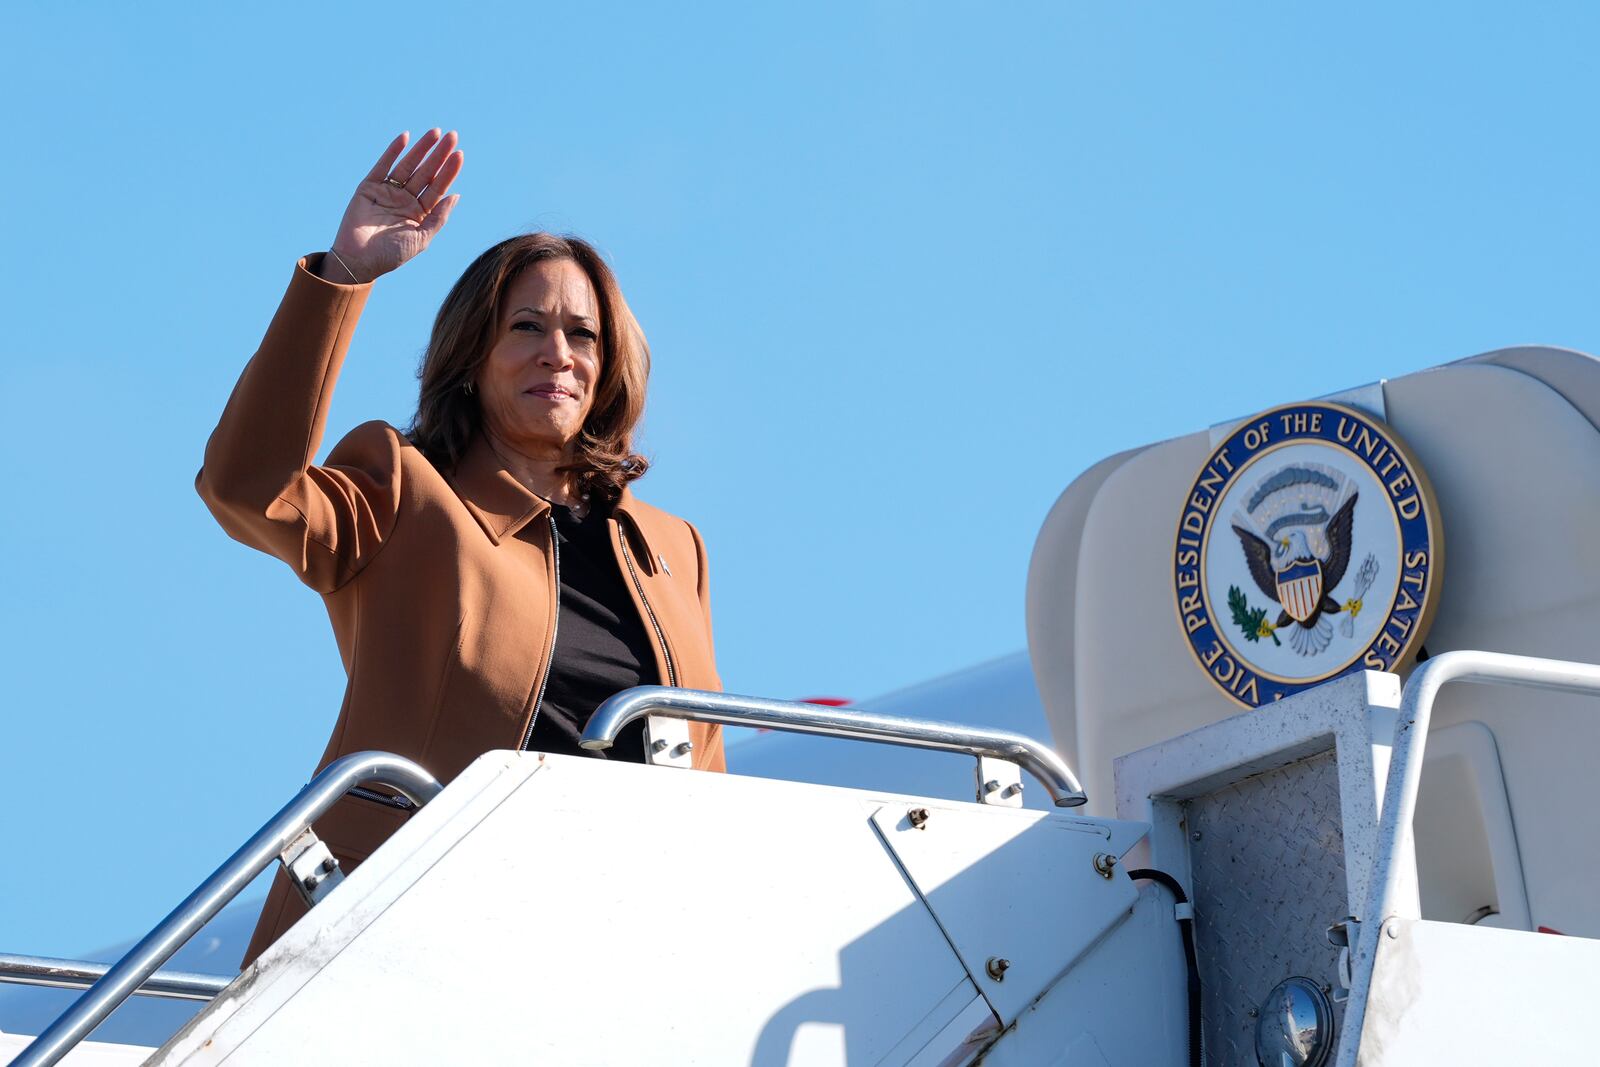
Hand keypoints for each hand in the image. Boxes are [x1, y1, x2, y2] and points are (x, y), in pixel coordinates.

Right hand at [325, 129, 462, 282]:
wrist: (358, 261)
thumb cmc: (391, 255)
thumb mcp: (421, 238)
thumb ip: (439, 217)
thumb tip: (457, 195)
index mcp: (420, 213)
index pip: (438, 187)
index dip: (449, 171)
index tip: (460, 154)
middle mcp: (405, 200)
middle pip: (426, 172)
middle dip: (439, 155)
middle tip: (452, 136)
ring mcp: (387, 192)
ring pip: (408, 165)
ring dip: (421, 149)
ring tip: (435, 133)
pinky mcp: (368, 187)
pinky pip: (382, 166)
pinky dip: (393, 151)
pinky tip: (406, 138)